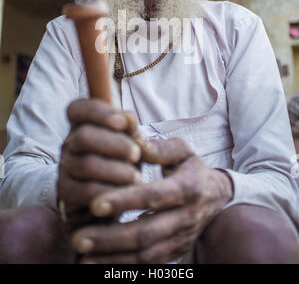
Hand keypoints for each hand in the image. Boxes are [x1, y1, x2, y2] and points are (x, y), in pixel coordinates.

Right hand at [57, 98, 141, 219]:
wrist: (109, 196)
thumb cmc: (121, 159)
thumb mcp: (129, 140)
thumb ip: (129, 127)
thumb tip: (128, 120)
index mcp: (83, 123)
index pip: (79, 108)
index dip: (99, 113)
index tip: (122, 122)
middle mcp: (70, 142)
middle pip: (84, 136)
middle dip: (115, 145)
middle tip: (136, 154)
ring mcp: (65, 166)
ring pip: (87, 164)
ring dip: (116, 171)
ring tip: (135, 177)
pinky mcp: (66, 191)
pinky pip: (86, 191)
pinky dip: (109, 191)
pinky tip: (124, 193)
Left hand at [71, 138, 233, 262]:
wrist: (216, 197)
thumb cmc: (191, 169)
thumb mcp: (182, 151)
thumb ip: (160, 148)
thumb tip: (135, 143)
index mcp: (188, 188)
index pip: (153, 197)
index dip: (124, 201)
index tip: (95, 204)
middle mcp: (186, 218)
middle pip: (147, 233)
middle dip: (110, 237)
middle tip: (78, 239)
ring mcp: (181, 239)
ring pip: (146, 255)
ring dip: (113, 258)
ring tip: (83, 257)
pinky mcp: (176, 253)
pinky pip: (149, 265)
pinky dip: (123, 267)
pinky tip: (98, 264)